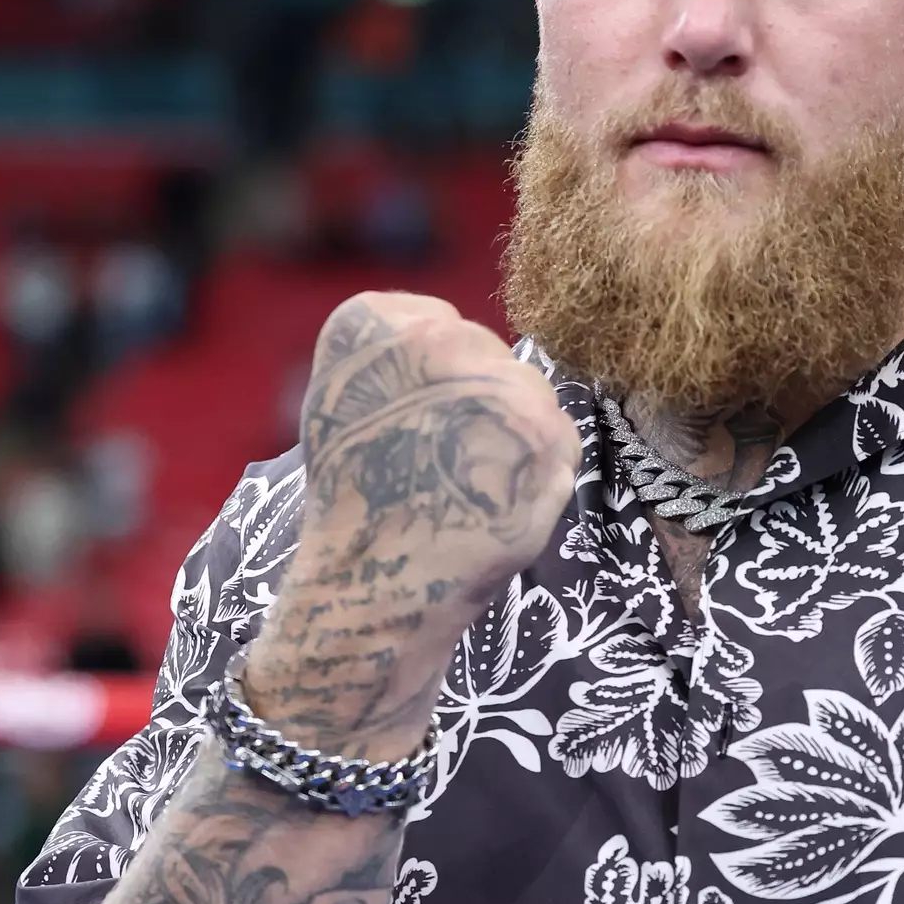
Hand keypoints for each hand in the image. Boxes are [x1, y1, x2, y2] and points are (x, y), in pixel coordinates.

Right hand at [245, 292, 580, 757]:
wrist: (376, 581)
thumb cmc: (355, 497)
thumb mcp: (346, 400)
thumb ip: (399, 354)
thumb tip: (463, 341)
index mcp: (378, 324)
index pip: (437, 321)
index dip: (433, 374)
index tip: (413, 416)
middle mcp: (443, 340)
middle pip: (489, 353)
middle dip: (477, 399)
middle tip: (444, 455)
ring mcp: (501, 385)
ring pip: (529, 392)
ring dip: (514, 431)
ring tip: (469, 479)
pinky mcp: (548, 436)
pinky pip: (557, 437)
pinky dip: (539, 468)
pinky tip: (501, 497)